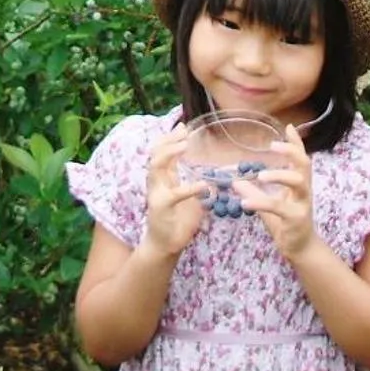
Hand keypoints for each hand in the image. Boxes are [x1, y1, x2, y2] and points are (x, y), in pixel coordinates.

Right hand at [141, 124, 206, 258]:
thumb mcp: (189, 197)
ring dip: (170, 153)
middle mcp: (156, 182)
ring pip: (155, 167)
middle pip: (155, 152)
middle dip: (169, 139)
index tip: (183, 126)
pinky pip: (175, 194)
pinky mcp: (161, 208)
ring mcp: (156, 194)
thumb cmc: (177, 219)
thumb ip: (196, 184)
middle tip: (184, 132)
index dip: (169, 137)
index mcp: (162, 178)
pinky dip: (189, 188)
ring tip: (185, 146)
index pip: (160, 150)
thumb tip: (215, 175)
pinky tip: (203, 185)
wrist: (165, 244)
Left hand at [238, 124, 315, 260]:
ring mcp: (302, 204)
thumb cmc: (286, 222)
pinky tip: (245, 203)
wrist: (299, 248)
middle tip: (272, 146)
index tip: (288, 128)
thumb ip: (255, 192)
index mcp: (299, 184)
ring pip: (298, 182)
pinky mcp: (296, 219)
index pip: (301, 159)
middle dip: (292, 152)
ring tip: (260, 175)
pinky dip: (261, 203)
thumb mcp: (269, 204)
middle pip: (305, 165)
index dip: (296, 143)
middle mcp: (304, 190)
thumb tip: (235, 181)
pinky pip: (279, 207)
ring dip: (279, 175)